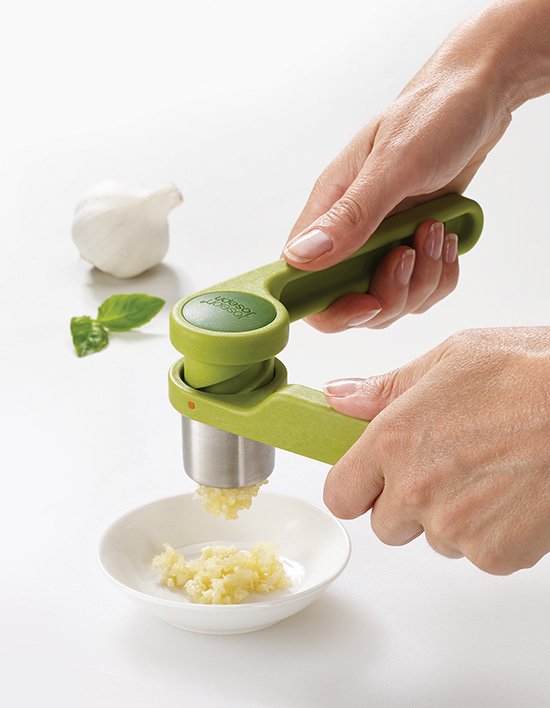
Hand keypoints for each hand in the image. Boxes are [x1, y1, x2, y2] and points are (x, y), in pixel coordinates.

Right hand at [282, 0, 549, 330]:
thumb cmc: (431, 115)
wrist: (478, 97)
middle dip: (390, 295)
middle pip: (351, 303)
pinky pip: (422, 288)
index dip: (330, 307)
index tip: (367, 302)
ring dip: (424, 280)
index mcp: (328, 210)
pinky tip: (447, 236)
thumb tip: (300, 258)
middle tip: (411, 254)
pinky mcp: (411, 245)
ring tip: (436, 231)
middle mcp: (349, 233)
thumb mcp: (393, 164)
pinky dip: (441, 274)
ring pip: (392, 301)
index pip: (302, 281)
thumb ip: (350, 216)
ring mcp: (381, 242)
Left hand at [323, 328, 549, 574]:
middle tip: (445, 466)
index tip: (371, 479)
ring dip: (452, 516)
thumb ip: (386, 389)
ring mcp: (456, 528)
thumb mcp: (450, 359)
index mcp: (393, 441)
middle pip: (386, 525)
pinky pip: (478, 553)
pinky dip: (492, 532)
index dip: (355, 488)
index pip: (340, 496)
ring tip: (490, 471)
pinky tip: (514, 492)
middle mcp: (416, 491)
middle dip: (407, 503)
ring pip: (435, 539)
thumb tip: (340, 397)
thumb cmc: (530, 373)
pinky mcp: (497, 555)